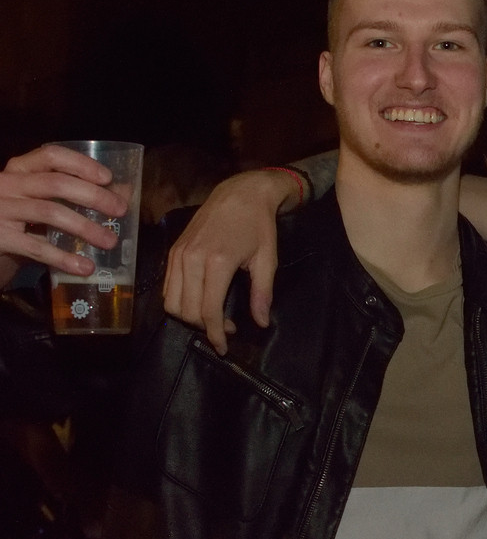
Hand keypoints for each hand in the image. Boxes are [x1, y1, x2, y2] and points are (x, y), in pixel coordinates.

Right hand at [0, 145, 128, 286]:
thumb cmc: (19, 220)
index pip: (51, 156)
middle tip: (121, 210)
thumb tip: (123, 192)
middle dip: (94, 196)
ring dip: (85, 227)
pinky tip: (85, 267)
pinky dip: (64, 257)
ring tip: (110, 241)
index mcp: (20, 169)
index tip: (108, 178)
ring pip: (50, 212)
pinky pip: (37, 247)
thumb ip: (72, 194)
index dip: (81, 165)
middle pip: (56, 184)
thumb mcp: (41, 200)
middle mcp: (7, 184)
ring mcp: (1, 209)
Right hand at [163, 169, 292, 353]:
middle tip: (225, 328)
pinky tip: (199, 300)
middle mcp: (192, 259)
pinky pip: (167, 287)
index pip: (207, 311)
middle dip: (204, 327)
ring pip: (171, 302)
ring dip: (189, 317)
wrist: (241, 192)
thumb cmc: (259, 225)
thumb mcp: (267, 259)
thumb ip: (262, 293)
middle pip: (187, 311)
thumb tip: (261, 323)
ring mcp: (178, 254)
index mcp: (217, 262)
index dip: (215, 334)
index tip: (225, 345)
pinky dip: (179, 301)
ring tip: (212, 316)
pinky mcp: (173, 251)